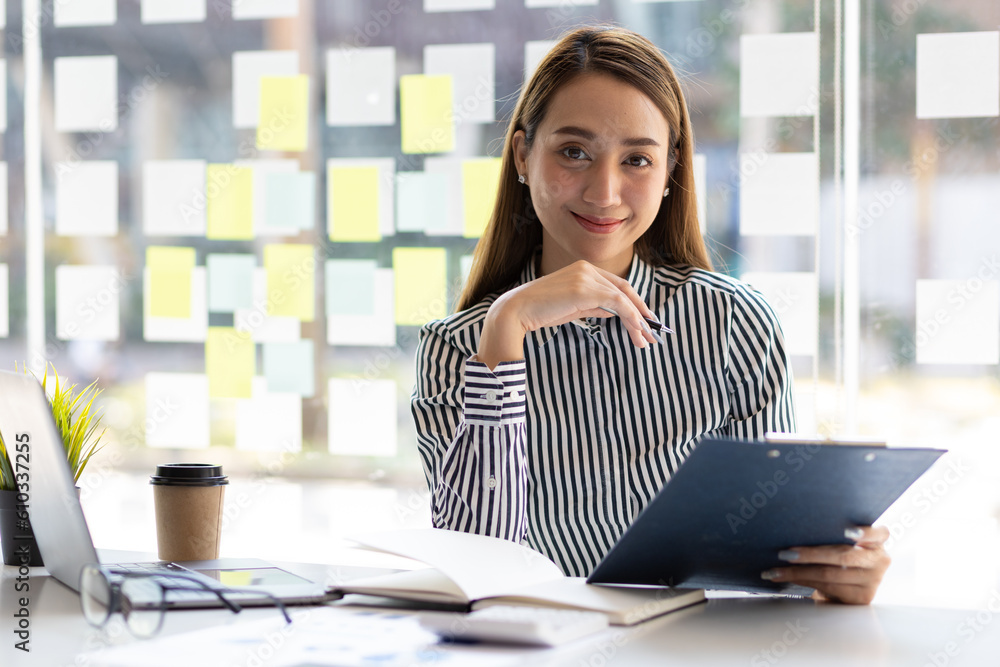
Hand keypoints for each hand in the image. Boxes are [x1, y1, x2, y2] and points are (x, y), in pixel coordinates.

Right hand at [476, 260, 660, 368]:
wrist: (517, 311)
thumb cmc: (540, 312)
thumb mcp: (572, 307)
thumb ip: (593, 305)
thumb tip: (613, 311)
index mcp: (583, 269)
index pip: (616, 285)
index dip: (634, 303)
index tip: (644, 321)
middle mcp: (587, 268)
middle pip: (625, 289)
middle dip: (641, 312)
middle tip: (653, 332)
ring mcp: (587, 276)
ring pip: (624, 297)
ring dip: (638, 320)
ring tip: (646, 339)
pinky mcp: (586, 289)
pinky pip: (618, 303)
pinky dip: (631, 317)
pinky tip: (637, 331)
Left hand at [761, 526, 890, 604]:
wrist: (847, 584)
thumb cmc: (840, 554)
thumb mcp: (842, 541)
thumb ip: (833, 534)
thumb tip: (797, 526)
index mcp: (877, 541)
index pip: (878, 533)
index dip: (865, 532)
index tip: (848, 532)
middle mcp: (880, 560)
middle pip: (843, 555)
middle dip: (810, 554)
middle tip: (785, 554)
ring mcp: (872, 581)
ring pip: (830, 574)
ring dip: (798, 572)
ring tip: (776, 570)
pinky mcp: (861, 597)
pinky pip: (827, 587)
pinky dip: (803, 582)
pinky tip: (787, 578)